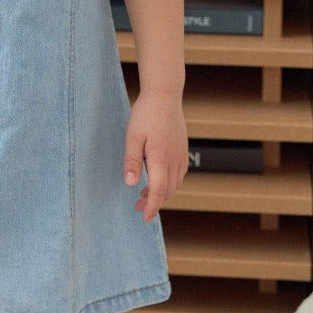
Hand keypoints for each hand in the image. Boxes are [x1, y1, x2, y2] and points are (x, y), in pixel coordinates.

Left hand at [123, 90, 187, 221]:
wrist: (165, 95)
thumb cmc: (146, 114)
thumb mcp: (133, 137)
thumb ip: (132, 161)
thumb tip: (130, 183)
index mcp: (161, 159)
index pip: (159, 191)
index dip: (152, 207)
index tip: (144, 217)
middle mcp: (174, 160)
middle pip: (168, 191)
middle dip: (154, 202)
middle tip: (137, 205)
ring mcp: (181, 154)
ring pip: (175, 183)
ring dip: (162, 193)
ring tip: (145, 193)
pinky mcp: (182, 149)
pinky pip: (179, 173)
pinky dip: (170, 182)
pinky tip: (159, 178)